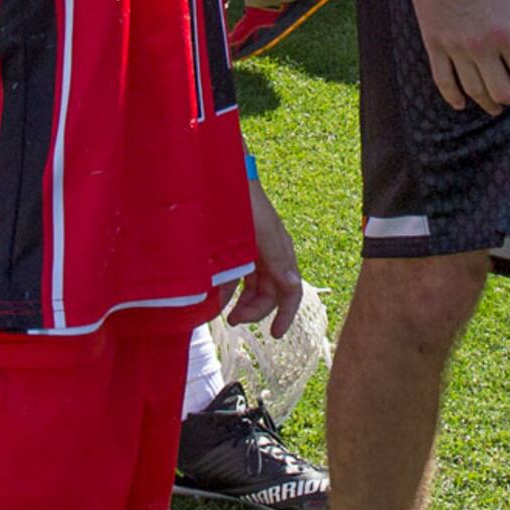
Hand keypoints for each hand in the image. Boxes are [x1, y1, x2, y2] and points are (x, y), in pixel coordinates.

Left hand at [230, 176, 305, 335]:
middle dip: (255, 310)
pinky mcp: (235, 248)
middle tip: (234, 319)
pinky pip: (235, 276)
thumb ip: (276, 260)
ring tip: (225, 312)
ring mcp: (252, 252)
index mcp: (282, 252)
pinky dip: (228, 288)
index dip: (285, 314)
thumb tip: (293, 286)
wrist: (221, 175)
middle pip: (269, 293)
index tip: (274, 334)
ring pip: (251, 287)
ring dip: (241, 302)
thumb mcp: (261, 233)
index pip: (291, 291)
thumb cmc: (244, 200)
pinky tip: (216, 295)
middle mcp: (269, 255)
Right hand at [400, 0, 509, 114]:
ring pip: (474, 90)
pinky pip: (443, 80)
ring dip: (488, 102)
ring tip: (495, 103)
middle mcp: (481, 45)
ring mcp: (454, 46)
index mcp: (507, 31)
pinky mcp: (434, 43)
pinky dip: (454, 98)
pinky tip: (462, 103)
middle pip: (501, 92)